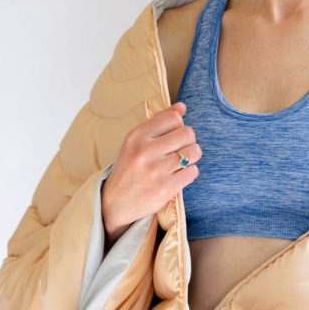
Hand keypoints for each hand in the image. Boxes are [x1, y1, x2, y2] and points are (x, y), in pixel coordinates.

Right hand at [101, 101, 201, 240]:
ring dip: (191, 156)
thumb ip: (159, 121)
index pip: (174, 118)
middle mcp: (145, 150)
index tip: (171, 137)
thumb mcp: (136, 141)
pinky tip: (178, 175)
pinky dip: (189, 173)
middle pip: (188, 133)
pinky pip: (193, 172)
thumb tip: (182, 107)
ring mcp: (156, 170)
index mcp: (136, 135)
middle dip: (188, 141)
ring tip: (180, 162)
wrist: (115, 202)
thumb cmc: (129, 168)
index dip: (178, 126)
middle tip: (178, 150)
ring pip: (194, 151)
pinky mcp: (165, 188)